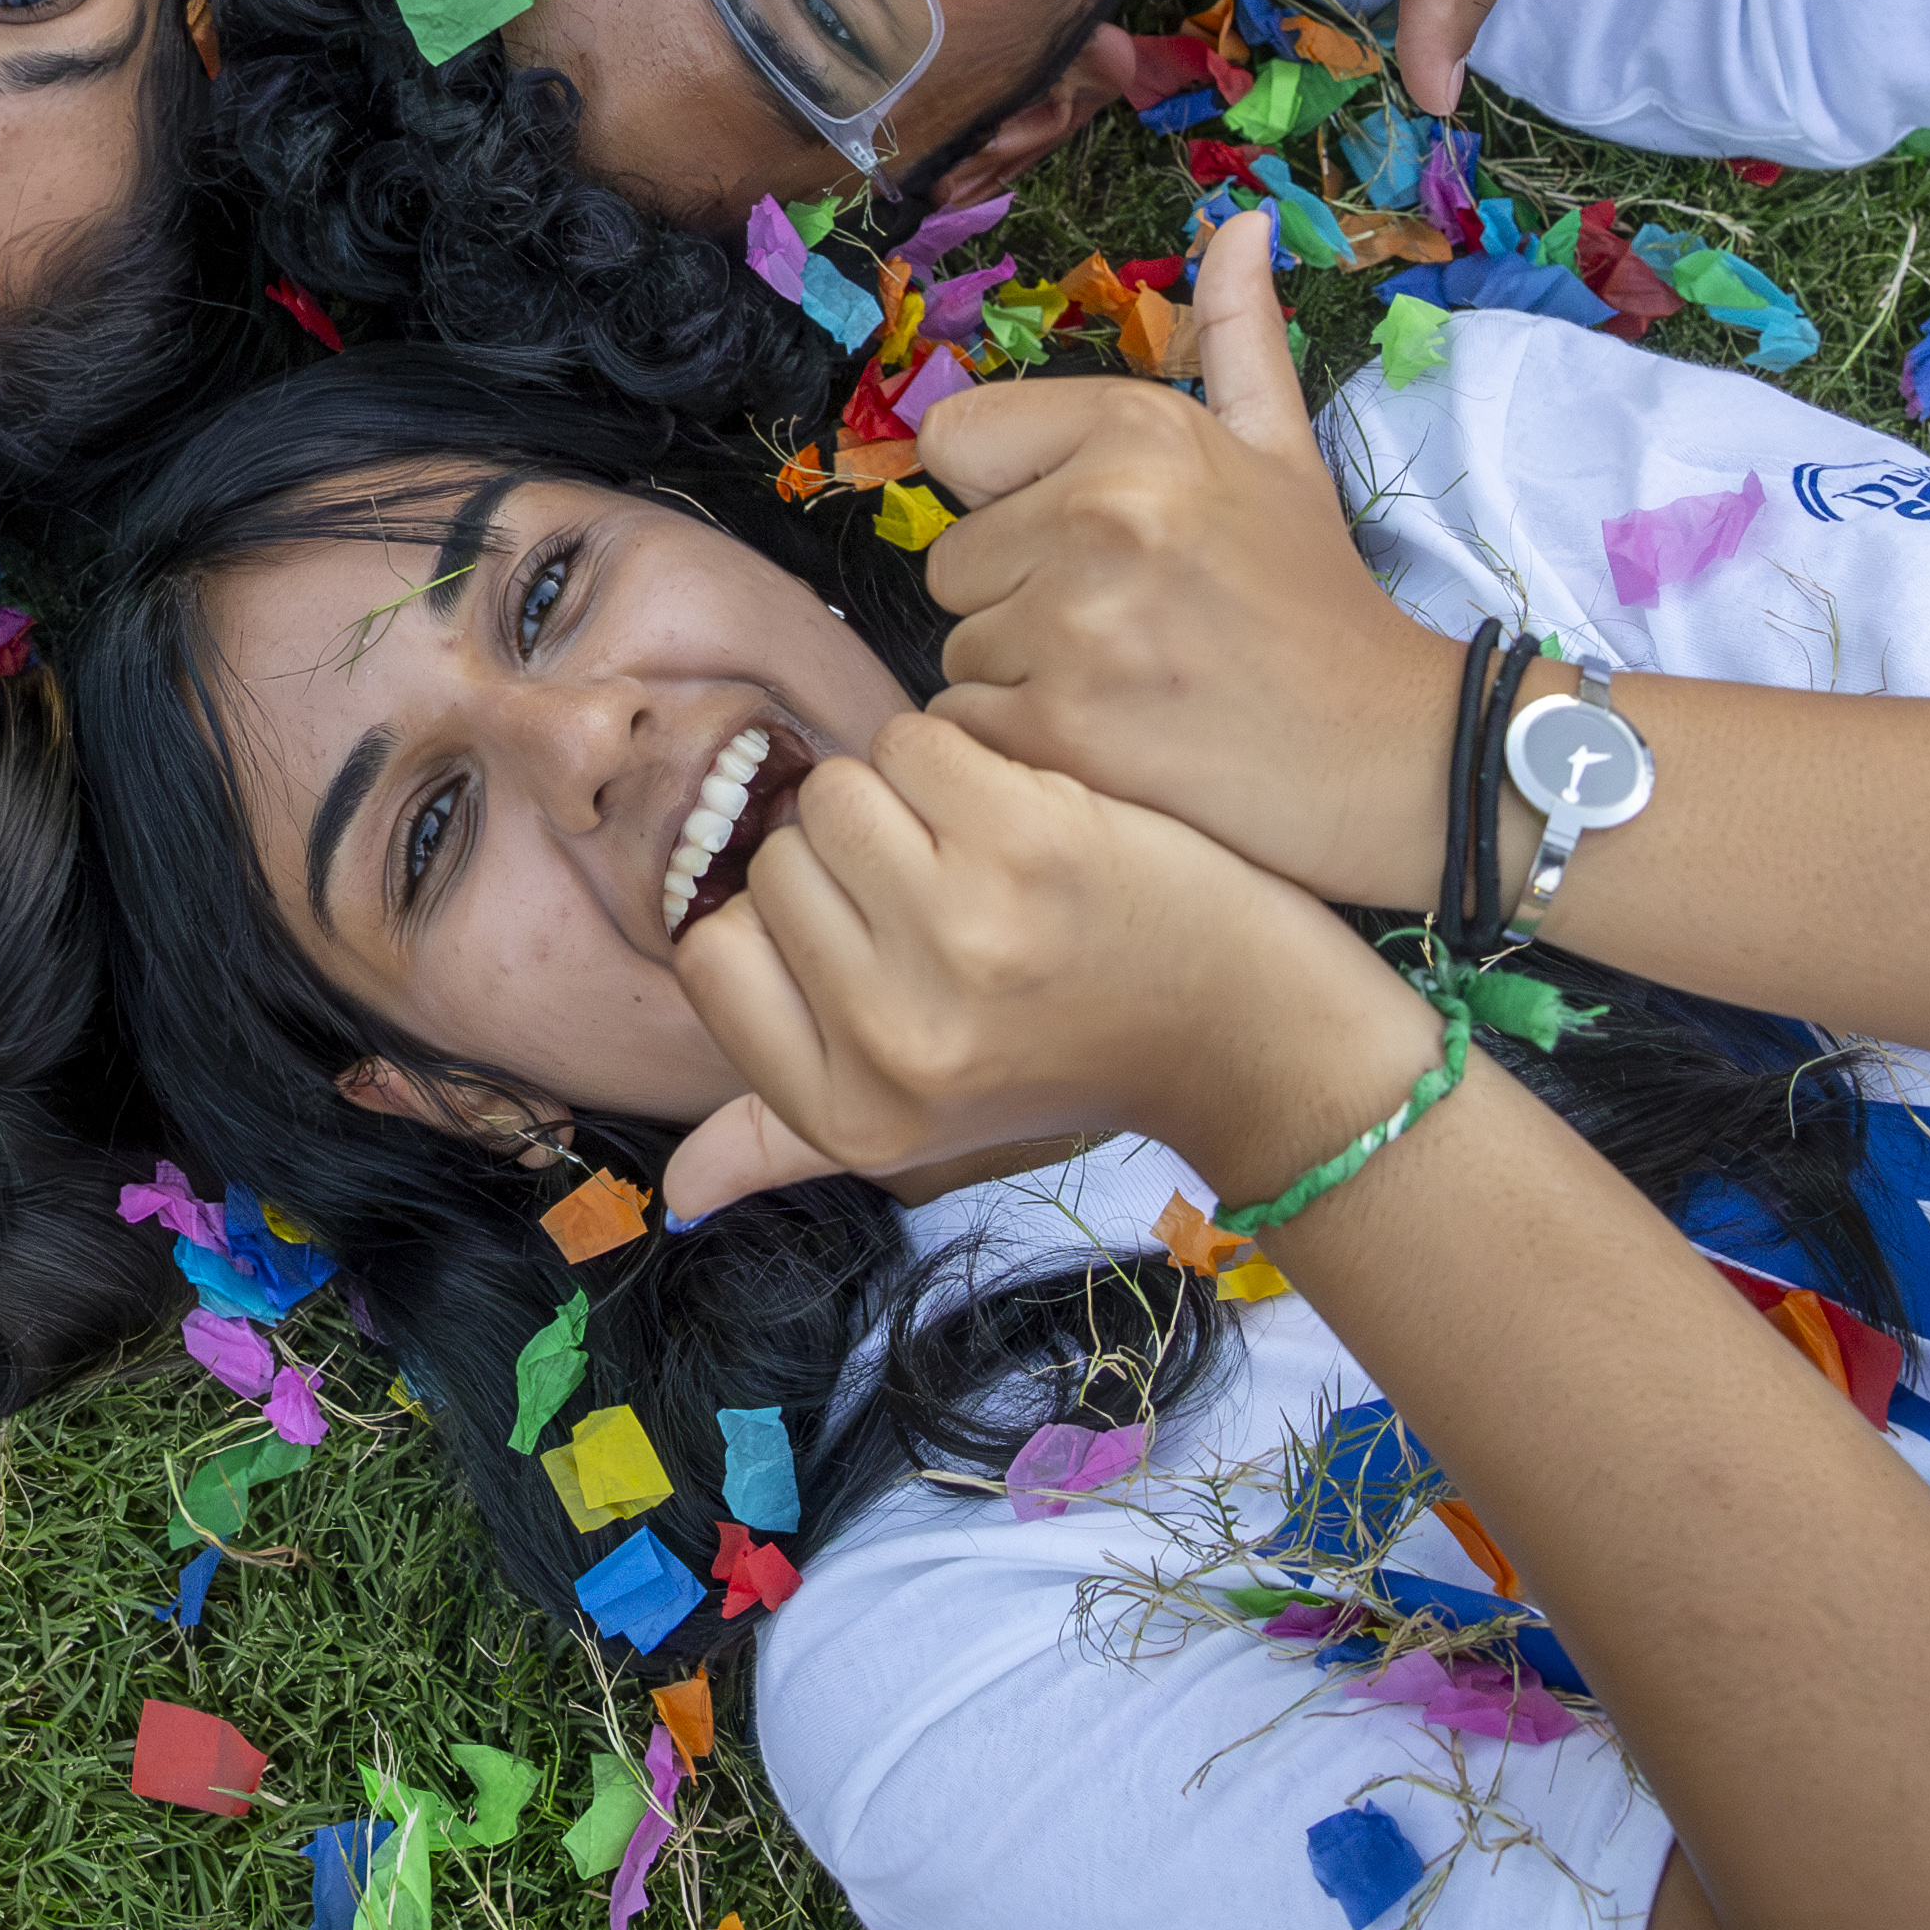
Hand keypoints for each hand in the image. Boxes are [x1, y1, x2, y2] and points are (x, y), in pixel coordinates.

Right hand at [661, 713, 1432, 1218]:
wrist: (1254, 1034)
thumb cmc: (1075, 1062)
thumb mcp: (922, 1129)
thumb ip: (785, 1138)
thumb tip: (676, 1190)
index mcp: (852, 1114)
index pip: (712, 955)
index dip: (784, 923)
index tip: (872, 942)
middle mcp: (894, 1041)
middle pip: (775, 860)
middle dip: (852, 857)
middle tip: (952, 901)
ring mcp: (958, 936)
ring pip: (836, 785)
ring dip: (902, 794)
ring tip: (984, 853)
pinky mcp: (1027, 843)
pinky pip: (916, 739)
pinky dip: (966, 755)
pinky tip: (1029, 811)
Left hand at [914, 213, 1441, 898]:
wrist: (1389, 750)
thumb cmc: (1315, 599)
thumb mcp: (1281, 451)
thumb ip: (1239, 334)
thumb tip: (1239, 219)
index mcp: (1139, 428)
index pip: (955, 440)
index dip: (1009, 498)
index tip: (1085, 539)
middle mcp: (1102, 510)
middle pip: (950, 561)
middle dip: (1016, 599)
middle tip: (1120, 627)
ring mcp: (1078, 623)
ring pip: (957, 651)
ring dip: (1019, 678)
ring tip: (1123, 685)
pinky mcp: (1063, 727)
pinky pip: (965, 726)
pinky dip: (1018, 745)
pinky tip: (1105, 741)